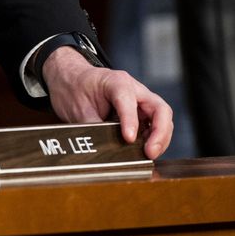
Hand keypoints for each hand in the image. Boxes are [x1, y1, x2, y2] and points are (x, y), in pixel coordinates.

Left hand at [42, 46, 172, 159]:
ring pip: (162, 119)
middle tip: (150, 152)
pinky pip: (154, 126)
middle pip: (160, 109)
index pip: (129, 101)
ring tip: (148, 155)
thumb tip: (105, 150)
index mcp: (116, 82)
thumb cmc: (75, 90)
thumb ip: (95, 128)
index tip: (128, 139)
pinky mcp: (141, 112)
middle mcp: (134, 89)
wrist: (72, 80)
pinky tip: (144, 151)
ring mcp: (140, 100)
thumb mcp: (79, 110)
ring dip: (159, 139)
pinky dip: (154, 139)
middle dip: (159, 133)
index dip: (130, 121)